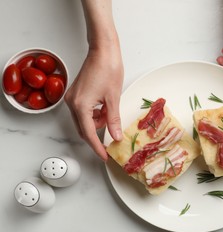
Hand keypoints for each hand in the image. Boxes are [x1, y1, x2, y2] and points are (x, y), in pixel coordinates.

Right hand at [65, 46, 123, 160]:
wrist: (103, 50)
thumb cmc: (108, 68)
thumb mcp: (114, 98)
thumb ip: (113, 120)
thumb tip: (115, 136)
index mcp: (80, 106)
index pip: (89, 133)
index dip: (97, 147)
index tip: (105, 156)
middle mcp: (72, 103)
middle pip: (83, 129)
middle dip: (97, 136)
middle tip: (110, 143)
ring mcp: (72, 98)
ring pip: (84, 120)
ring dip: (97, 123)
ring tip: (111, 116)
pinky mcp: (76, 93)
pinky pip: (84, 111)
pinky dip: (95, 115)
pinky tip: (105, 109)